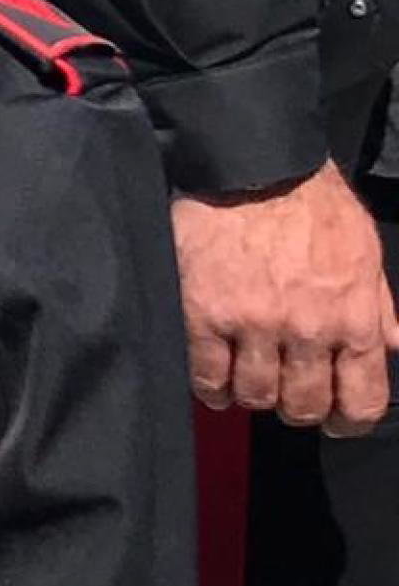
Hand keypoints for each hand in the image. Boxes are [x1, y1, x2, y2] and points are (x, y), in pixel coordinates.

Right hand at [172, 163, 398, 436]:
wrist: (254, 163)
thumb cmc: (314, 204)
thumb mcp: (365, 254)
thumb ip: (380, 309)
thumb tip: (391, 349)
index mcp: (353, 320)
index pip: (360, 401)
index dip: (346, 421)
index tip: (333, 419)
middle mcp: (308, 331)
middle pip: (302, 406)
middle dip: (295, 408)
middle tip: (282, 393)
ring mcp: (254, 325)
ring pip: (254, 396)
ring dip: (250, 395)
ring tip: (243, 379)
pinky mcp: (205, 313)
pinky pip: (206, 375)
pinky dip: (210, 387)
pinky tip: (212, 379)